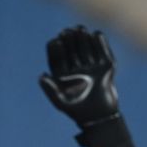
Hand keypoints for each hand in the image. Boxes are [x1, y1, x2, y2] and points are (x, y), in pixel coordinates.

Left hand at [38, 26, 136, 146]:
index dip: (56, 47)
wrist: (101, 117)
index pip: (57, 57)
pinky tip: (95, 34)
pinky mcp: (105, 67)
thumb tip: (41, 75)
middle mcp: (76, 70)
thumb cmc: (78, 112)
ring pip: (85, 48)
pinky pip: (102, 51)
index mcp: (63, 76)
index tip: (57, 40)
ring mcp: (91, 67)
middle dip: (70, 39)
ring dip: (83, 38)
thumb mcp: (61, 102)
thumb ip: (51, 90)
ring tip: (80, 29)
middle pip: (71, 49)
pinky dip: (100, 43)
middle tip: (68, 31)